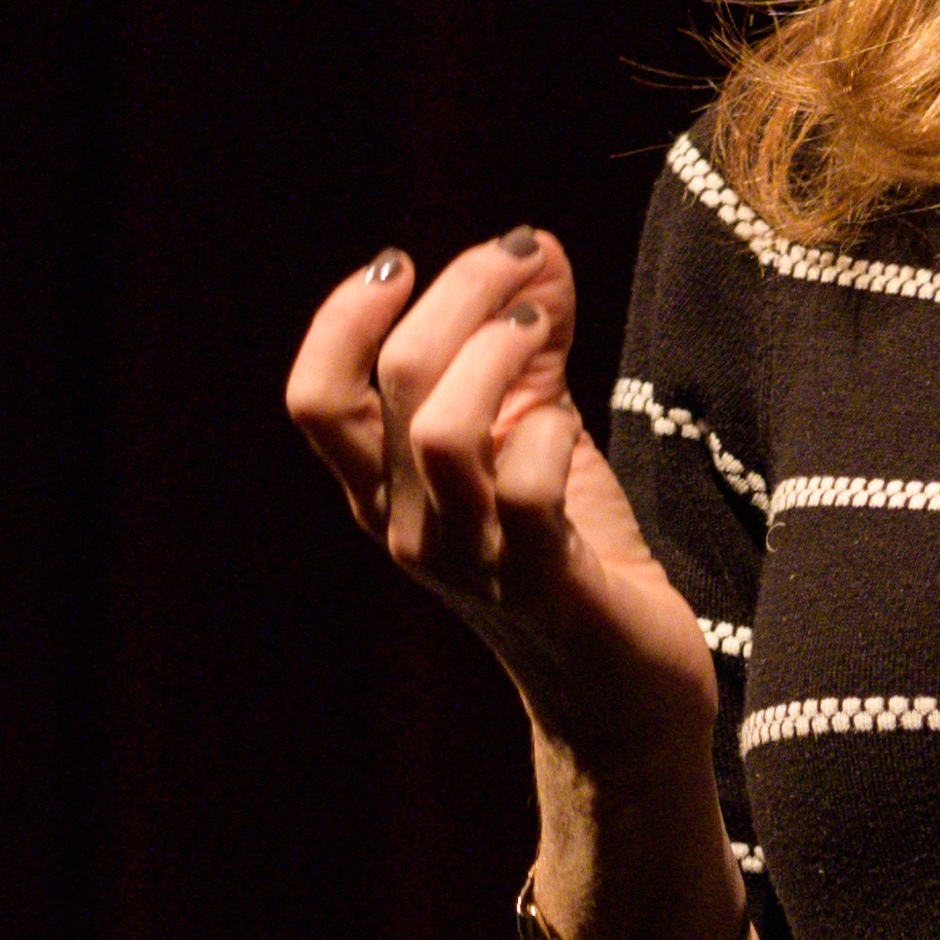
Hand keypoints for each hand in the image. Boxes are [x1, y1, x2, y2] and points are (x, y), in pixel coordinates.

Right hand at [282, 229, 724, 797]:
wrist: (625, 691)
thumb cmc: (573, 550)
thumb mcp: (536, 429)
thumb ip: (526, 341)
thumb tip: (535, 247)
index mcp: (383, 489)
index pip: (314, 397)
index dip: (343, 315)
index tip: (404, 264)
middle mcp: (406, 526)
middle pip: (388, 380)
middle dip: (462, 290)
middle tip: (521, 259)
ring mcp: (468, 561)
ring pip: (442, 429)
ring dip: (499, 351)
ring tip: (539, 330)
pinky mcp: (540, 584)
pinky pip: (522, 489)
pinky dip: (547, 433)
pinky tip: (567, 428)